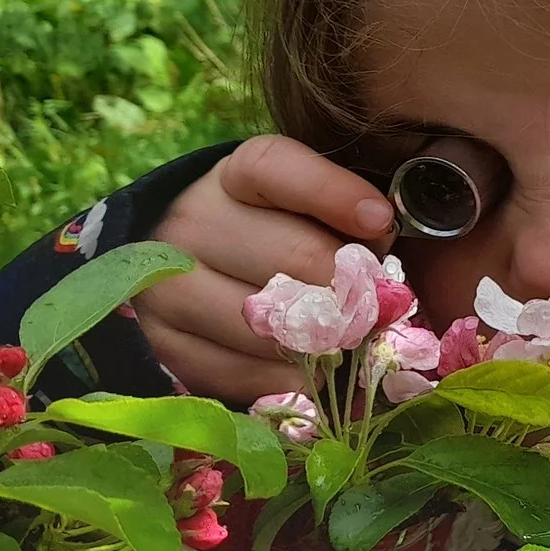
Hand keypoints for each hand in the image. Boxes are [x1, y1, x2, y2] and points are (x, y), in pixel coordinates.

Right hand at [132, 135, 394, 403]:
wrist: (197, 263)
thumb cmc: (280, 229)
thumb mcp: (311, 204)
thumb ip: (350, 219)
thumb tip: (385, 251)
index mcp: (236, 175)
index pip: (278, 170)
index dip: (333, 193)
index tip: (381, 220)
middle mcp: (192, 222)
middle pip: (292, 257)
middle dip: (350, 288)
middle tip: (383, 308)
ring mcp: (169, 285)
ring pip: (266, 325)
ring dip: (323, 343)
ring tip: (353, 343)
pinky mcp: (164, 343)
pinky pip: (240, 373)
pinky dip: (288, 380)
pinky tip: (314, 373)